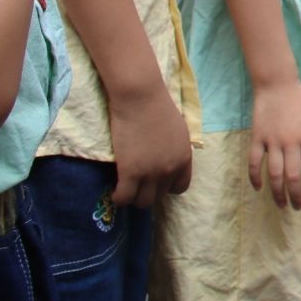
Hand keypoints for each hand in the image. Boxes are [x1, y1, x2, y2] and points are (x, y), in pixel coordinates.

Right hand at [108, 83, 193, 206]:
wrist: (141, 98)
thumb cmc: (157, 107)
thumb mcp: (177, 132)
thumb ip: (174, 150)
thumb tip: (167, 159)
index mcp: (184, 158)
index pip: (181, 187)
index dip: (167, 187)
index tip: (156, 182)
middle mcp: (171, 169)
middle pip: (160, 196)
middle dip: (149, 192)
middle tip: (137, 185)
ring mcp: (151, 173)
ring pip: (143, 202)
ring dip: (134, 198)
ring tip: (126, 190)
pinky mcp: (131, 172)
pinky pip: (125, 197)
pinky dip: (119, 198)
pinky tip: (115, 193)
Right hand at [248, 80, 300, 208]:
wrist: (276, 84)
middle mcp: (291, 141)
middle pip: (293, 175)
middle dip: (296, 195)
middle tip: (298, 207)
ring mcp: (272, 140)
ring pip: (273, 173)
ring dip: (277, 192)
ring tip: (281, 204)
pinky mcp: (256, 138)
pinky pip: (253, 161)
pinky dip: (255, 176)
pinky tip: (259, 188)